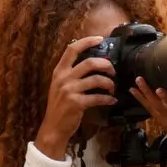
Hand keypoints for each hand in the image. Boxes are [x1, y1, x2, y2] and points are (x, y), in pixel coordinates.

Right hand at [35, 36, 117, 159]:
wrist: (53, 127)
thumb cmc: (60, 106)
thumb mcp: (60, 86)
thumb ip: (71, 74)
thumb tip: (92, 63)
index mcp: (59, 71)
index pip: (72, 49)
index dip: (87, 41)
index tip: (100, 39)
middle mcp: (64, 78)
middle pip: (89, 63)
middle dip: (106, 65)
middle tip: (113, 71)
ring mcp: (70, 90)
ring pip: (96, 80)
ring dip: (109, 83)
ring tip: (113, 88)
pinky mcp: (77, 103)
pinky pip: (98, 97)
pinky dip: (108, 99)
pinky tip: (112, 101)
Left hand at [131, 77, 166, 139]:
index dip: (165, 97)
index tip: (158, 89)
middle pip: (157, 103)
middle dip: (147, 91)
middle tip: (139, 80)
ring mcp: (163, 118)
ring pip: (150, 106)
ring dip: (141, 95)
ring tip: (132, 86)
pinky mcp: (159, 119)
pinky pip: (149, 109)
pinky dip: (141, 100)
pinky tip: (134, 92)